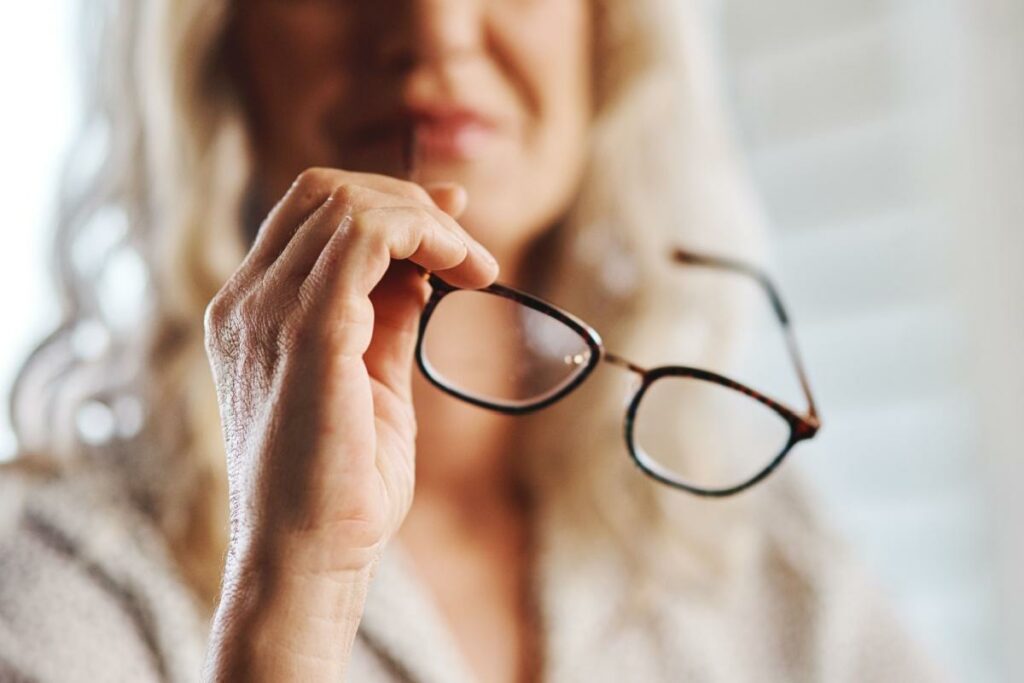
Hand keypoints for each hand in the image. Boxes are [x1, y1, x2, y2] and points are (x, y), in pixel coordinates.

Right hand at [202, 168, 495, 679]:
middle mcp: (248, 301)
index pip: (310, 215)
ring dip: (427, 220)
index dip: (386, 204)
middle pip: (326, 192)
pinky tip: (465, 271)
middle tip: (467, 248)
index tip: (451, 220)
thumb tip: (420, 266)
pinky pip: (367, 236)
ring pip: (347, 202)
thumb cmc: (339, 486)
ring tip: (477, 265)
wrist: (307, 559)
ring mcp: (268, 311)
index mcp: (252, 313)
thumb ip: (384, 316)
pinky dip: (425, 235)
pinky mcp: (308, 330)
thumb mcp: (369, 380)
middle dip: (409, 204)